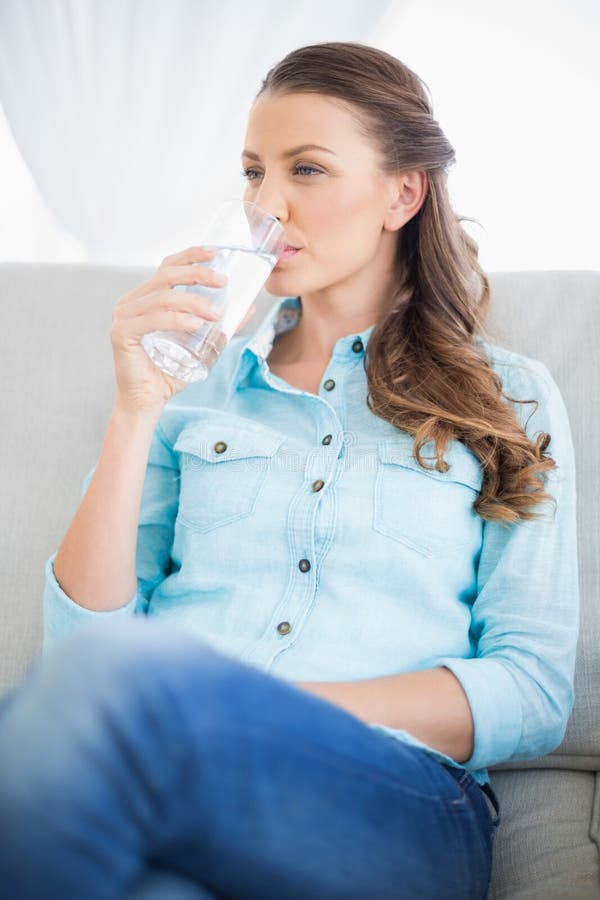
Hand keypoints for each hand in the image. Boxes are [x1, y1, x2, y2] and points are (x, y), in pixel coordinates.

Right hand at [109, 245, 254, 416]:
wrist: (149, 402)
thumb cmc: (171, 373)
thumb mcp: (201, 343)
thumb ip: (220, 325)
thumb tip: (248, 307)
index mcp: (144, 298)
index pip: (167, 267)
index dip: (191, 256)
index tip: (215, 252)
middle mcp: (130, 303)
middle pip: (165, 276)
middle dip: (197, 274)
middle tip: (223, 281)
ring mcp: (123, 317)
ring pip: (162, 298)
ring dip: (193, 302)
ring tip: (216, 314)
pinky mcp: (120, 334)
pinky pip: (152, 320)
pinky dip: (176, 320)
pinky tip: (196, 325)